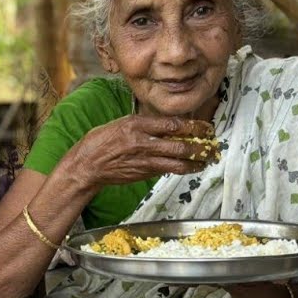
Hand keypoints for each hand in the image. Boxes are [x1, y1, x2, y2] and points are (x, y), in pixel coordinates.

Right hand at [62, 115, 216, 190]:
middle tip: (212, 146)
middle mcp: (142, 142)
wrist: (86, 166)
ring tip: (207, 160)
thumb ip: (145, 124)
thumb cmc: (101, 142)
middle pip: (179, 144)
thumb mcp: (121, 123)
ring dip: (195, 162)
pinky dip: (181, 169)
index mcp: (136, 124)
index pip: (171, 124)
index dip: (192, 126)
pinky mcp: (143, 173)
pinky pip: (167, 170)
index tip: (204, 127)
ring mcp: (143, 159)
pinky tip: (190, 167)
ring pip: (177, 162)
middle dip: (199, 146)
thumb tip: (169, 125)